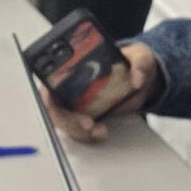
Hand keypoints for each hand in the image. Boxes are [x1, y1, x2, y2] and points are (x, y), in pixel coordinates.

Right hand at [39, 39, 158, 143]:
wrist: (142, 80)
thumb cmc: (131, 61)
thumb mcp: (138, 54)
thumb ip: (139, 61)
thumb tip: (137, 79)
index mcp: (74, 66)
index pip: (49, 81)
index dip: (47, 93)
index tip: (56, 102)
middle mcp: (70, 86)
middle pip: (54, 107)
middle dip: (67, 119)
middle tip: (87, 124)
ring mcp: (77, 103)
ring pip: (64, 122)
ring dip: (78, 131)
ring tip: (99, 132)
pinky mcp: (86, 116)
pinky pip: (78, 130)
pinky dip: (88, 136)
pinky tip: (101, 133)